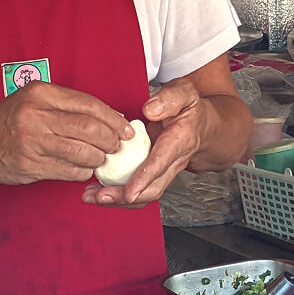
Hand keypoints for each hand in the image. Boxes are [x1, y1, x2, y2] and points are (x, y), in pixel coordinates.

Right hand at [0, 81, 134, 183]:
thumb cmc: (7, 121)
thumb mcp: (33, 102)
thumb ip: (67, 107)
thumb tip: (110, 118)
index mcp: (41, 94)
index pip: (89, 105)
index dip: (114, 119)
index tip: (126, 130)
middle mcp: (36, 115)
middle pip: (91, 129)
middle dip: (111, 140)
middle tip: (116, 146)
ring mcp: (32, 142)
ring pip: (83, 153)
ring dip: (99, 159)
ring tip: (100, 159)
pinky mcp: (30, 166)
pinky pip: (70, 171)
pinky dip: (83, 172)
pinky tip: (83, 169)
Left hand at [81, 78, 205, 206]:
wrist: (200, 126)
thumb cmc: (188, 110)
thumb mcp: (184, 94)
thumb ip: (169, 99)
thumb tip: (150, 110)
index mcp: (179, 141)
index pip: (161, 163)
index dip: (144, 179)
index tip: (129, 192)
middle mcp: (173, 162)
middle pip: (153, 188)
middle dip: (125, 197)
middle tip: (100, 197)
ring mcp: (165, 172)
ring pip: (145, 195)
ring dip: (119, 201)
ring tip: (93, 197)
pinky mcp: (155, 176)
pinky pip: (140, 191)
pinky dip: (119, 196)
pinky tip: (99, 192)